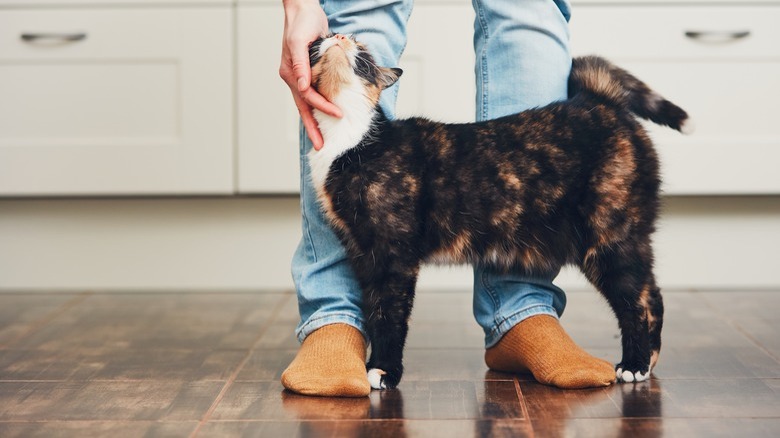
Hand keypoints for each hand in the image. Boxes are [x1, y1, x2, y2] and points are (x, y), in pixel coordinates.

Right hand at [280, 0, 341, 150]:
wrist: (304, 10)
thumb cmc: (302, 22)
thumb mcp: (300, 40)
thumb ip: (300, 64)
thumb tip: (302, 86)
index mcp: (290, 72)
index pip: (307, 96)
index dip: (323, 107)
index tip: (338, 114)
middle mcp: (294, 77)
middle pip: (304, 108)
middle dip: (312, 128)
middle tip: (320, 147)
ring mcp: (300, 76)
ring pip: (307, 104)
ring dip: (314, 122)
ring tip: (320, 139)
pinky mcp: (308, 73)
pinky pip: (313, 95)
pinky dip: (318, 107)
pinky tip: (323, 118)